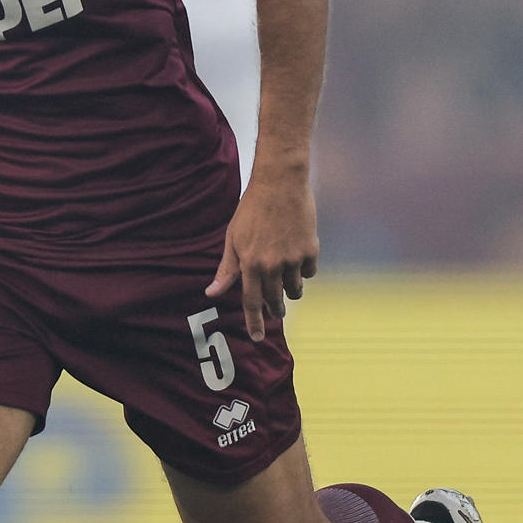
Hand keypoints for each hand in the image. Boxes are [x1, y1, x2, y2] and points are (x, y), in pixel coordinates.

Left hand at [205, 172, 318, 339]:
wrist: (280, 184)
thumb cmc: (251, 210)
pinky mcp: (311, 250)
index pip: (252, 302)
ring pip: (295, 289)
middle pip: (275, 300)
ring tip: (285, 281)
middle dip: (275, 310)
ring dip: (290, 290)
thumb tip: (212, 293)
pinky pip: (309, 272)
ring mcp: (294, 259)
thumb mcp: (232, 239)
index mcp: (250, 264)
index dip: (255, 322)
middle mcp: (272, 266)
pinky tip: (297, 257)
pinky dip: (303, 270)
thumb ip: (226, 269)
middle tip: (276, 314)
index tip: (257, 338)